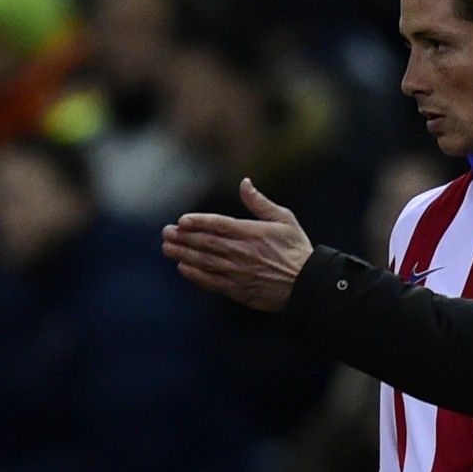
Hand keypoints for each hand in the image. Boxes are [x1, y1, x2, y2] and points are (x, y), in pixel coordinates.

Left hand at [162, 178, 313, 311]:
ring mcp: (237, 271)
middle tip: (166, 233)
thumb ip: (260, 203)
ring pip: (204, 261)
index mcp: (251, 233)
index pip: (218, 224)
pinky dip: (195, 274)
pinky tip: (183, 268)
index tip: (181, 220)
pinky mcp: (237, 289)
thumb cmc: (297, 250)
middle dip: (183, 237)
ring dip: (183, 254)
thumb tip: (245, 183)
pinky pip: (211, 281)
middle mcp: (241, 252)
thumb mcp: (284, 219)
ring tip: (167, 248)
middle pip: (205, 243)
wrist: (306, 284)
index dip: (198, 222)